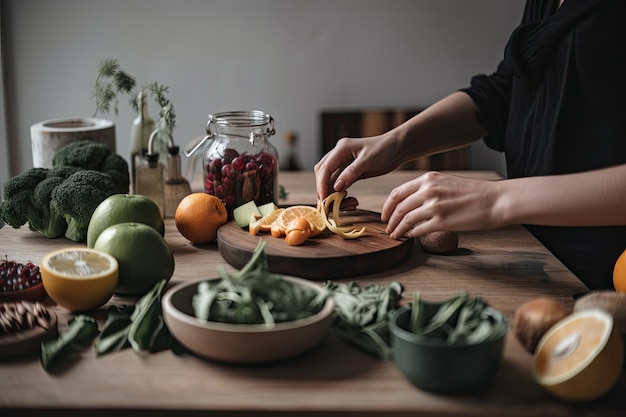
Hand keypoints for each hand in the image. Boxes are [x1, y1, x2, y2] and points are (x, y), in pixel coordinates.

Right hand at [314, 135, 402, 200]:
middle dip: (325, 192)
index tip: (324, 200)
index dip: (321, 185)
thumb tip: (336, 187)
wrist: (397, 148)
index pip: (324, 169)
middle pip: (323, 175)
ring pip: (330, 182)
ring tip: (350, 205)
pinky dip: (342, 195)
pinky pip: (340, 185)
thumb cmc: (385, 149)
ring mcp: (343, 164)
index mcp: (341, 148)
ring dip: (335, 196)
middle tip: (331, 207)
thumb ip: (352, 172)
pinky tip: (351, 201)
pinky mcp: (349, 172)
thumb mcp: (369, 160)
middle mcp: (338, 155)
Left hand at [381, 171, 502, 238]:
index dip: (387, 206)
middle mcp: (428, 190)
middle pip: (398, 208)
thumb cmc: (475, 193)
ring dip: (397, 229)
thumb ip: (428, 189)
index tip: (385, 215)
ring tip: (395, 235)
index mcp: (428, 179)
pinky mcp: (442, 222)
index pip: (397, 193)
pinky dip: (410, 234)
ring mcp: (434, 206)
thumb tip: (412, 202)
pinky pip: (418, 230)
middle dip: (390, 220)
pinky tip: (410, 236)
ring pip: (405, 220)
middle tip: (388, 228)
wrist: (497, 200)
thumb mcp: (447, 183)